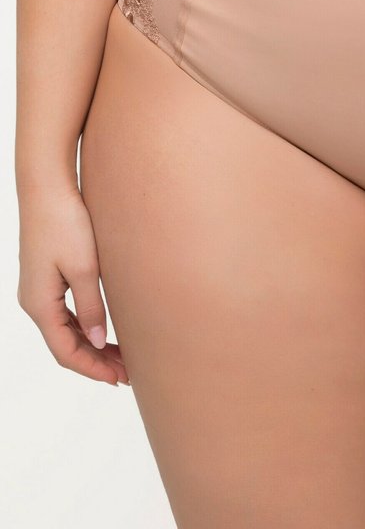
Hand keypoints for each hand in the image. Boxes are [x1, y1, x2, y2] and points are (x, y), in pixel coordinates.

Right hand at [17, 183, 129, 385]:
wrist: (47, 188)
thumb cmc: (65, 223)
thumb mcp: (84, 268)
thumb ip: (91, 307)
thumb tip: (97, 340)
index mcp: (39, 304)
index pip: (66, 351)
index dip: (92, 368)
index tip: (118, 379)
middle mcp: (35, 301)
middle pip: (65, 343)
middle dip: (95, 360)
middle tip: (126, 373)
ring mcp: (39, 289)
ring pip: (66, 329)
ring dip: (91, 344)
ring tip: (121, 355)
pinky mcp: (47, 276)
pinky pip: (65, 312)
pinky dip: (85, 325)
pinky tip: (104, 328)